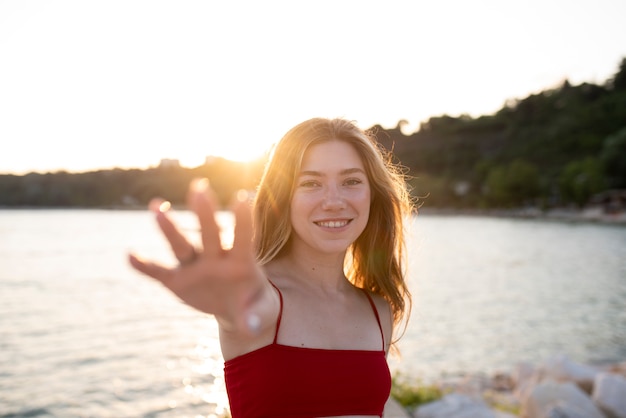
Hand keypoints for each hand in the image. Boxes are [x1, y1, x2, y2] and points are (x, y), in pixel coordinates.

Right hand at [128, 179, 271, 333]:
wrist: (238, 312)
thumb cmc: (255, 305)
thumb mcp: (263, 312)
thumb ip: (258, 316)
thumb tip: (250, 325)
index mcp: (242, 261)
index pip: (244, 237)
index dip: (244, 219)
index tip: (244, 197)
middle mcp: (217, 258)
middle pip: (210, 234)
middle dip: (205, 213)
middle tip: (199, 189)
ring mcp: (196, 267)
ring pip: (182, 246)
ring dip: (170, 229)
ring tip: (156, 207)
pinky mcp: (178, 281)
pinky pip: (159, 273)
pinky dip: (145, 266)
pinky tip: (131, 256)